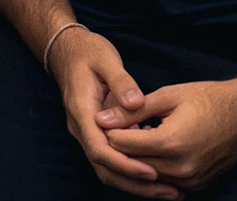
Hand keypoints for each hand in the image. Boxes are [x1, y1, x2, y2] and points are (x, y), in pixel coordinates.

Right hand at [47, 27, 175, 198]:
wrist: (67, 50)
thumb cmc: (88, 53)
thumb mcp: (105, 59)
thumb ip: (121, 81)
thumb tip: (136, 103)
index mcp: (82, 111)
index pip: (99, 149)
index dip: (125, 164)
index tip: (152, 172)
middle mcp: (82, 128)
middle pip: (104, 168)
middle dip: (135, 184)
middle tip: (169, 192)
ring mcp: (88, 132)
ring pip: (108, 168)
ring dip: (136, 183)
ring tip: (169, 191)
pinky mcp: (98, 133)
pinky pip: (113, 159)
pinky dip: (133, 171)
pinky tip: (159, 173)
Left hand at [103, 79, 236, 194]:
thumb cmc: (209, 98)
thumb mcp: (167, 96)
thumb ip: (132, 110)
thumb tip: (101, 119)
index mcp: (170, 143)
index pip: (121, 145)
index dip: (110, 129)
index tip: (109, 115)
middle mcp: (181, 167)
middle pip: (131, 163)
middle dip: (119, 145)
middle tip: (118, 125)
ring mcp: (192, 179)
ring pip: (146, 175)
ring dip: (135, 157)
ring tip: (135, 133)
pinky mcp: (199, 184)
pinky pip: (165, 180)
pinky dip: (153, 166)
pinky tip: (153, 145)